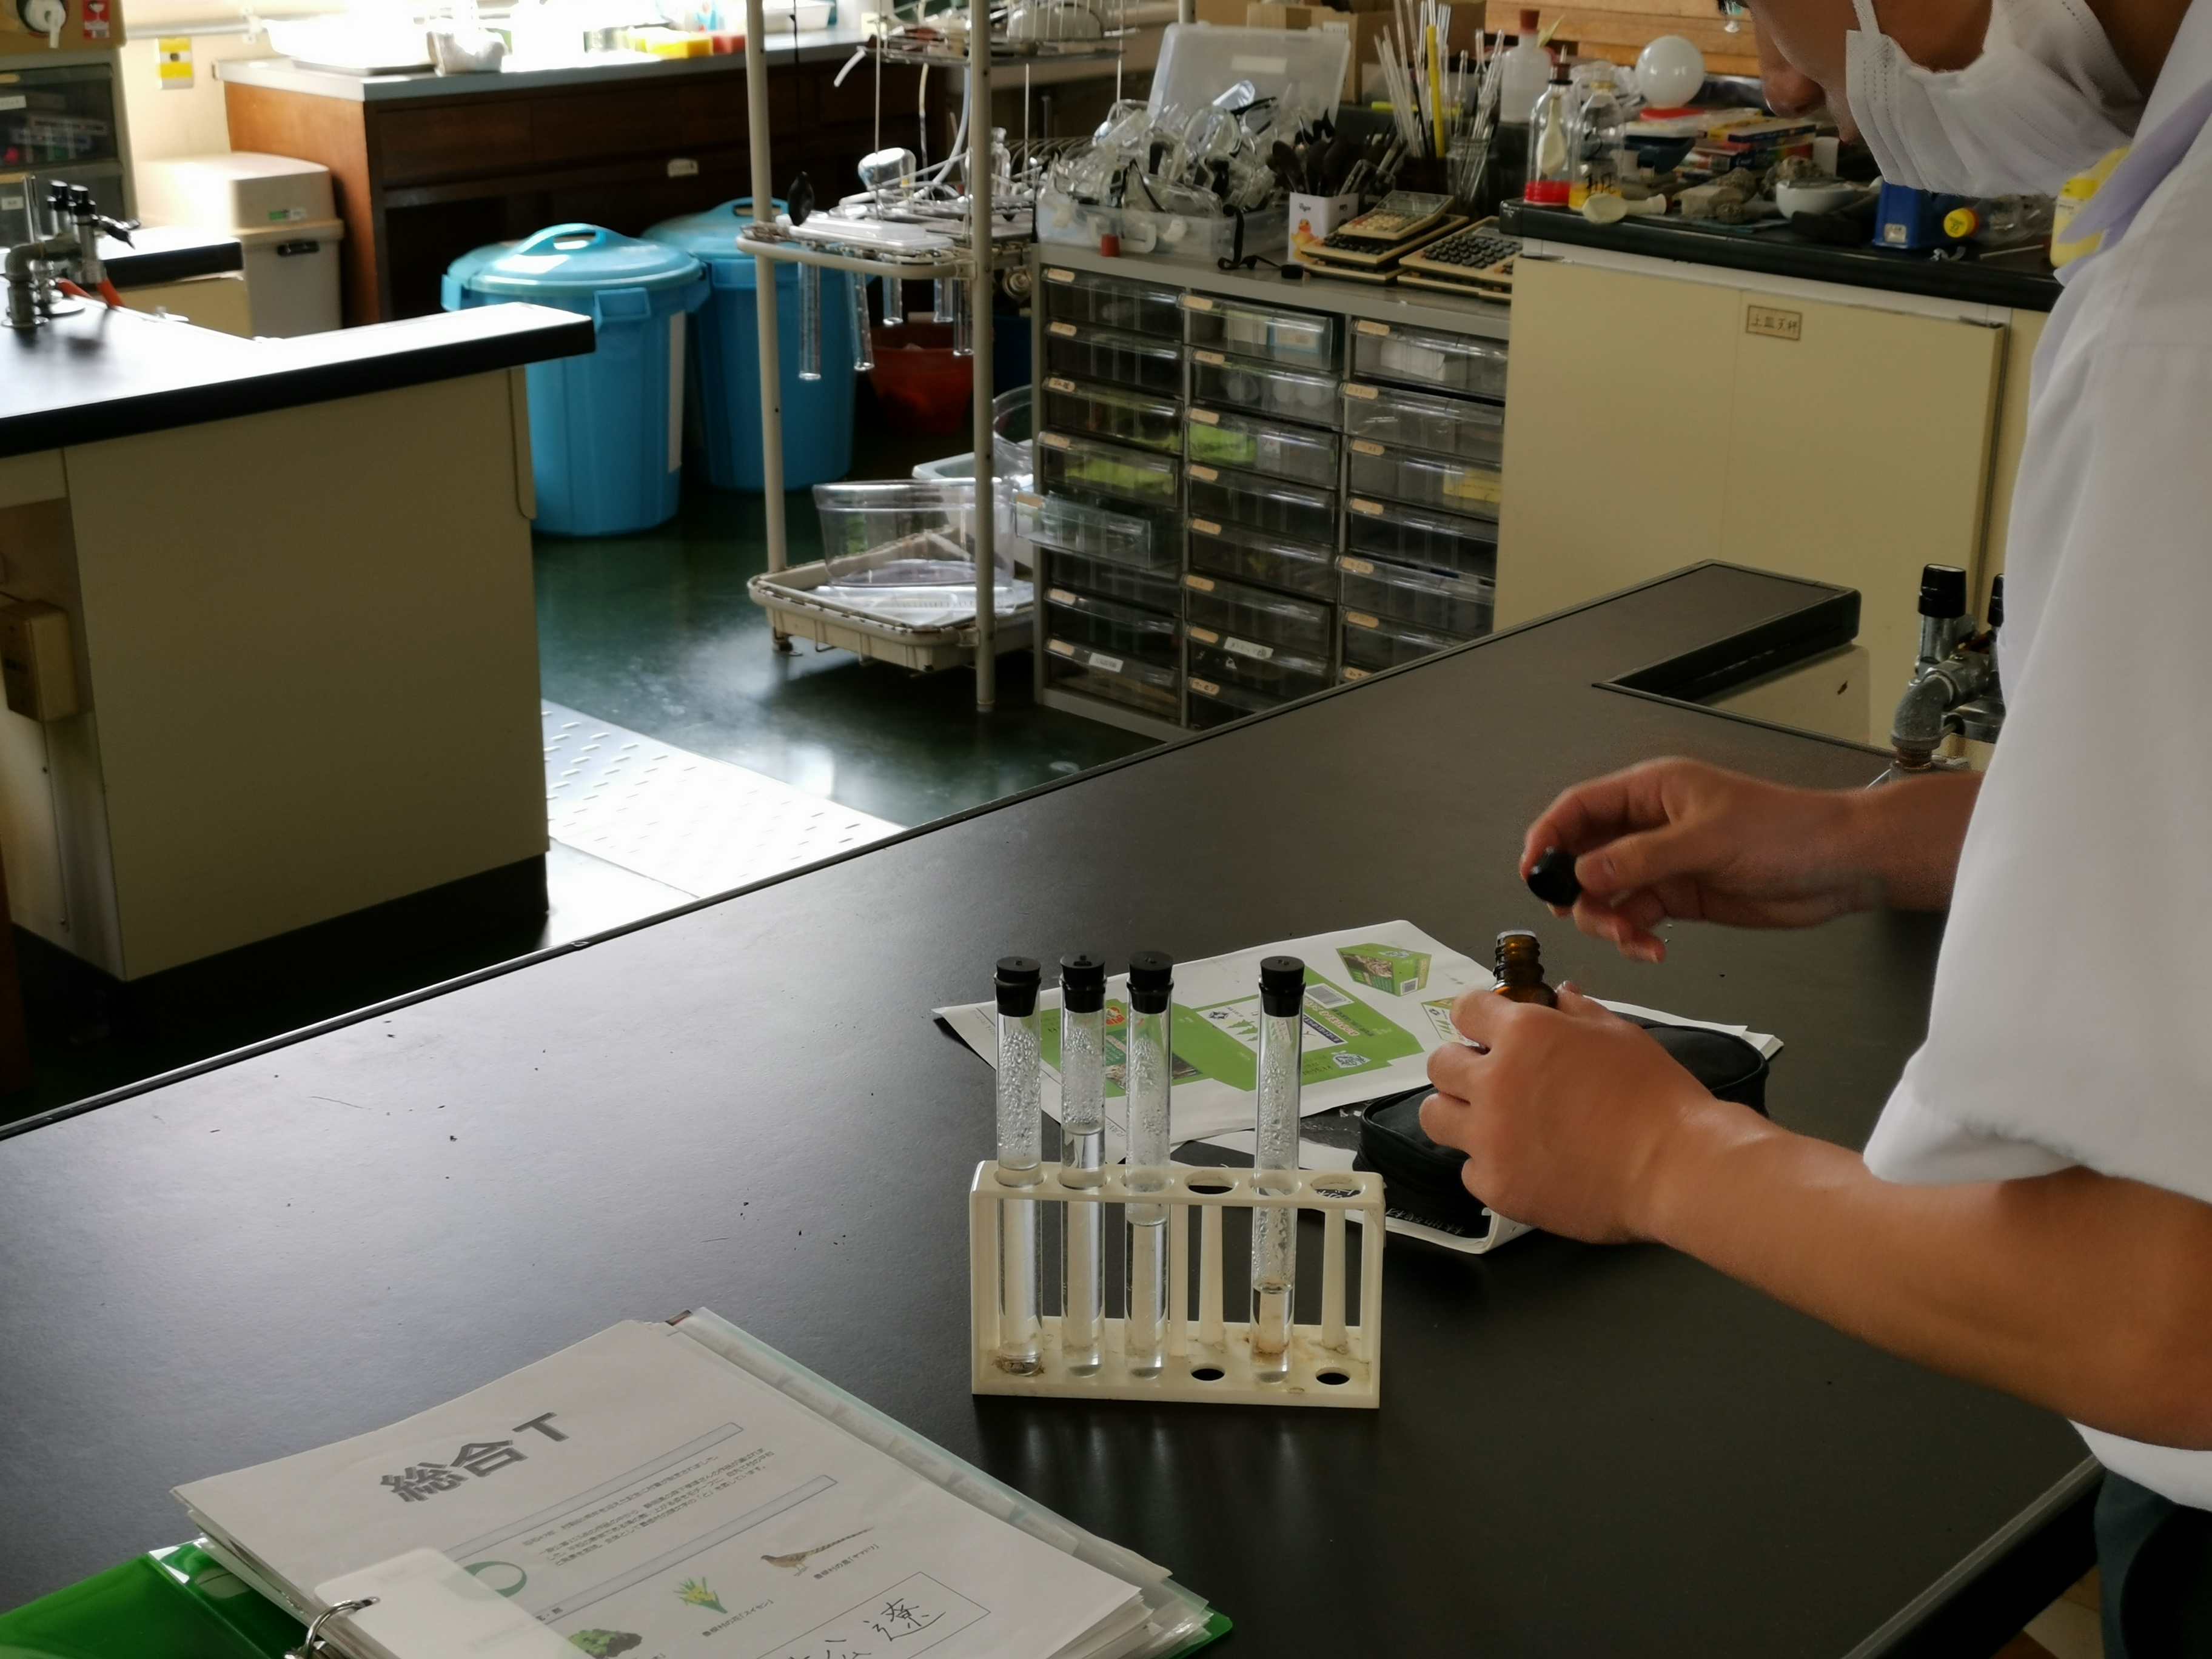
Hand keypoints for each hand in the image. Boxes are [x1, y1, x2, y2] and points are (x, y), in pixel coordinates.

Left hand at [1420, 984, 1745, 1242]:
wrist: (1677, 1167)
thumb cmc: (1657, 1098)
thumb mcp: (1620, 1034)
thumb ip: (1577, 1013)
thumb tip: (1559, 997)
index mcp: (1523, 1034)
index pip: (1464, 1009)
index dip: (1478, 1018)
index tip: (1487, 1030)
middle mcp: (1495, 1082)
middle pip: (1440, 1064)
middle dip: (1463, 1065)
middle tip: (1492, 1079)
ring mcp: (1490, 1138)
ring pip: (1436, 1116)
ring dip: (1459, 1114)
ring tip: (1493, 1122)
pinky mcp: (1497, 1186)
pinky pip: (1468, 1170)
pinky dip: (1489, 1165)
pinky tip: (1524, 1163)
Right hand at [1520, 758, 1890, 961]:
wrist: (1838, 865)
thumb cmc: (1787, 830)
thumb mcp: (1706, 839)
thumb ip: (1640, 858)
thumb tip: (1584, 873)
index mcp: (1652, 791)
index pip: (1579, 808)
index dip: (1548, 836)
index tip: (1531, 871)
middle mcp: (1651, 825)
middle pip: (1585, 856)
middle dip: (1580, 891)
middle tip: (1588, 916)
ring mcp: (1663, 862)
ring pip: (1608, 894)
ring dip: (1610, 921)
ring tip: (1634, 939)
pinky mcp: (1680, 896)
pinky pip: (1636, 917)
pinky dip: (1636, 937)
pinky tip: (1654, 947)